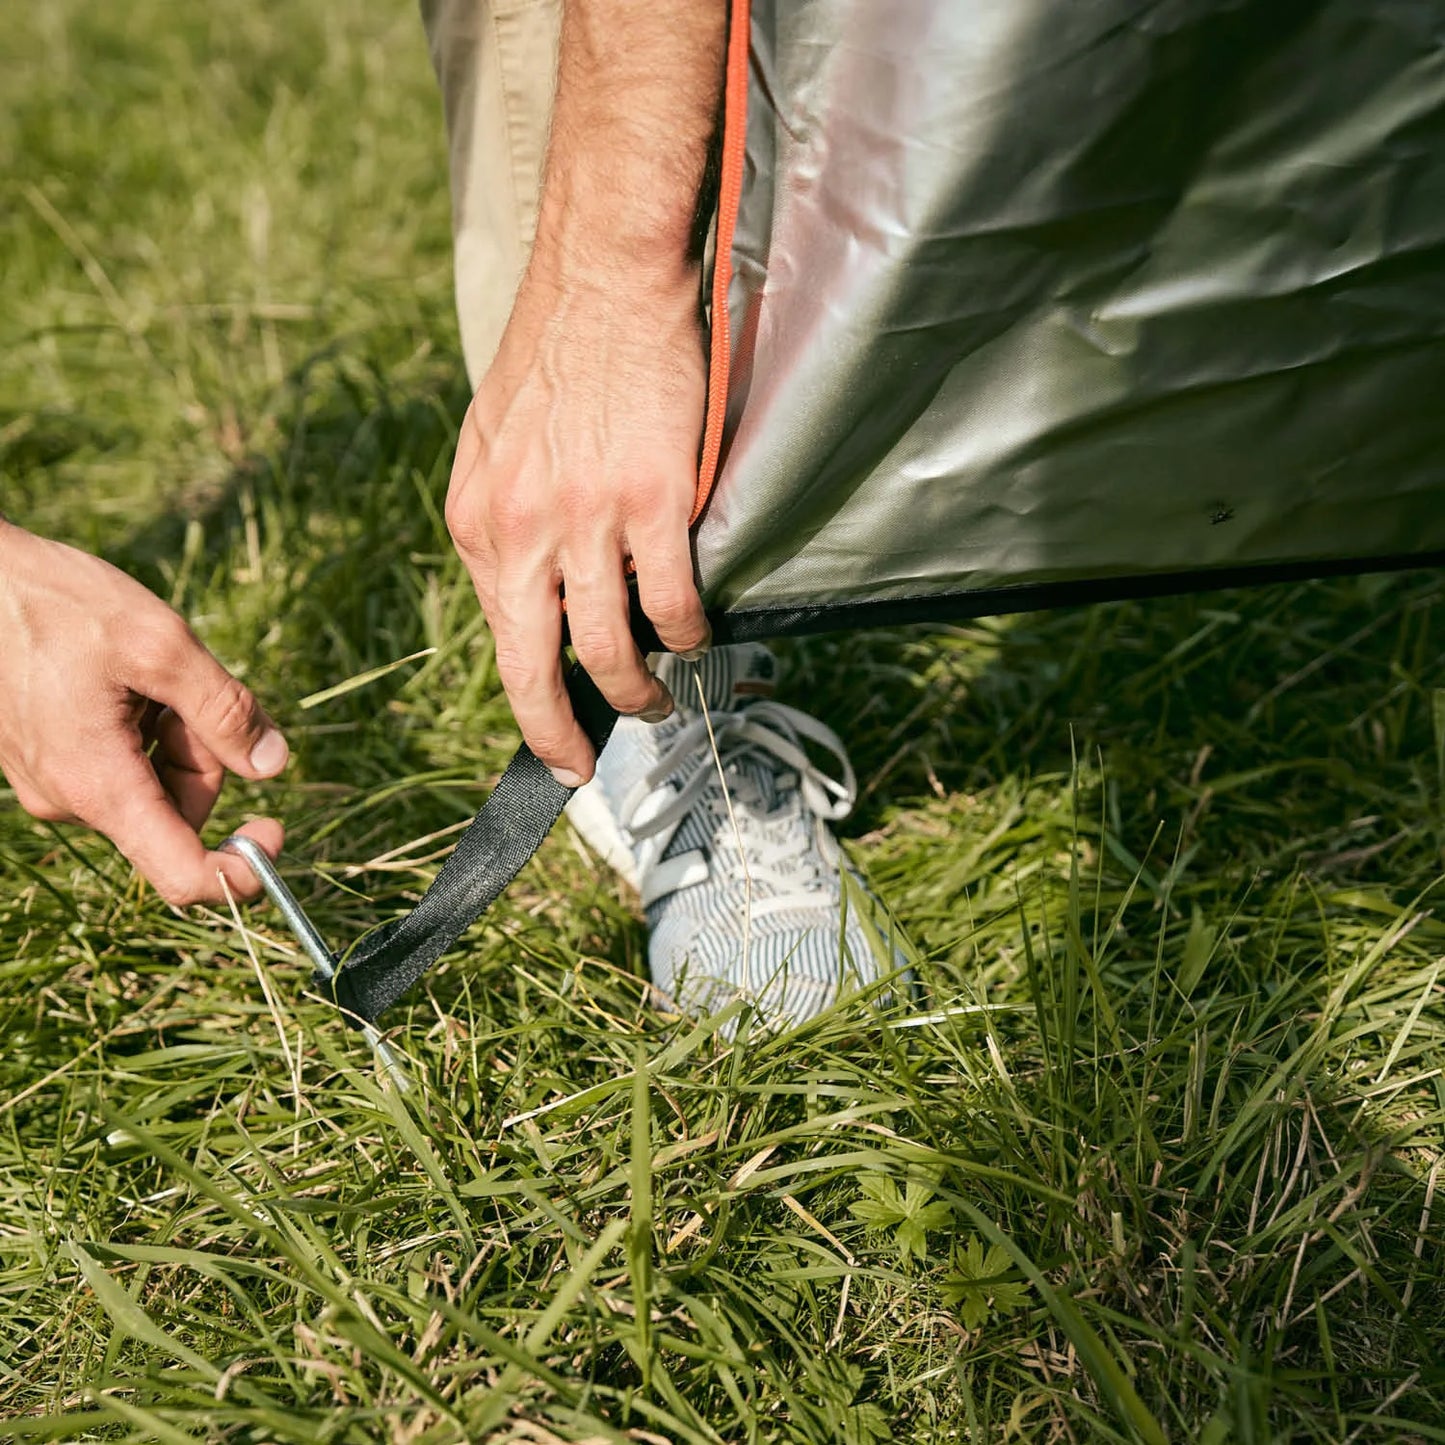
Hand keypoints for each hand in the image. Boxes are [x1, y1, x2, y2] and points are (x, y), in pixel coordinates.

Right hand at [0, 521, 287, 904]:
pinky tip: (123, 682)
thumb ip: (224, 711)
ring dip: (175, 737)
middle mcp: (72, 801)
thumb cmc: (55, 603)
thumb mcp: (160, 644)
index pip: (184, 877)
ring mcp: (55, 783)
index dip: (242, 871)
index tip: (276, 826)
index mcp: (100, 787)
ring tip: (143, 678)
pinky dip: (144, 729)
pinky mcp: (48, 761)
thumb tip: (273, 765)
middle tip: (182, 692)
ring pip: (156, 786)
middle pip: (181, 814)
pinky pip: (121, 765)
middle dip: (205, 758)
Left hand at [445, 266, 711, 784]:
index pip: (501, 637)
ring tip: (656, 700)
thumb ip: (502, 524)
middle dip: (559, 732)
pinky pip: (673, 602)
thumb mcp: (491, 446)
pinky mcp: (652, 503)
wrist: (603, 279)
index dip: (527, 701)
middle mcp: (520, 530)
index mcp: (477, 521)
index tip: (550, 736)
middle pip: (537, 666)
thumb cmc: (555, 357)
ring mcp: (586, 519)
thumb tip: (527, 587)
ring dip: (638, 691)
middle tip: (581, 763)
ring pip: (612, 647)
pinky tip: (697, 637)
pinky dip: (689, 634)